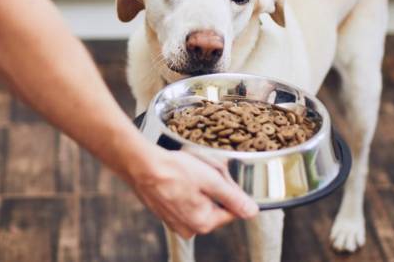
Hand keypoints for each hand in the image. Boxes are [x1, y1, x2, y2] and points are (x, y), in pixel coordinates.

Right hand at [128, 148, 258, 237]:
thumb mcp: (211, 180)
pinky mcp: (166, 212)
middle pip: (216, 205)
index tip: (218, 176)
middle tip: (202, 170)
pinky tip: (178, 175)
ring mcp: (175, 222)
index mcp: (203, 223)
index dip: (229, 190)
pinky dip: (185, 187)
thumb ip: (234, 198)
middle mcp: (189, 228)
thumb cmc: (174, 170)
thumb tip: (252, 211)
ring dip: (200, 185)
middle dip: (213, 186)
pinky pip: (185, 200)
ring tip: (188, 171)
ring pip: (201, 201)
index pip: (232, 210)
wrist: (141, 165)